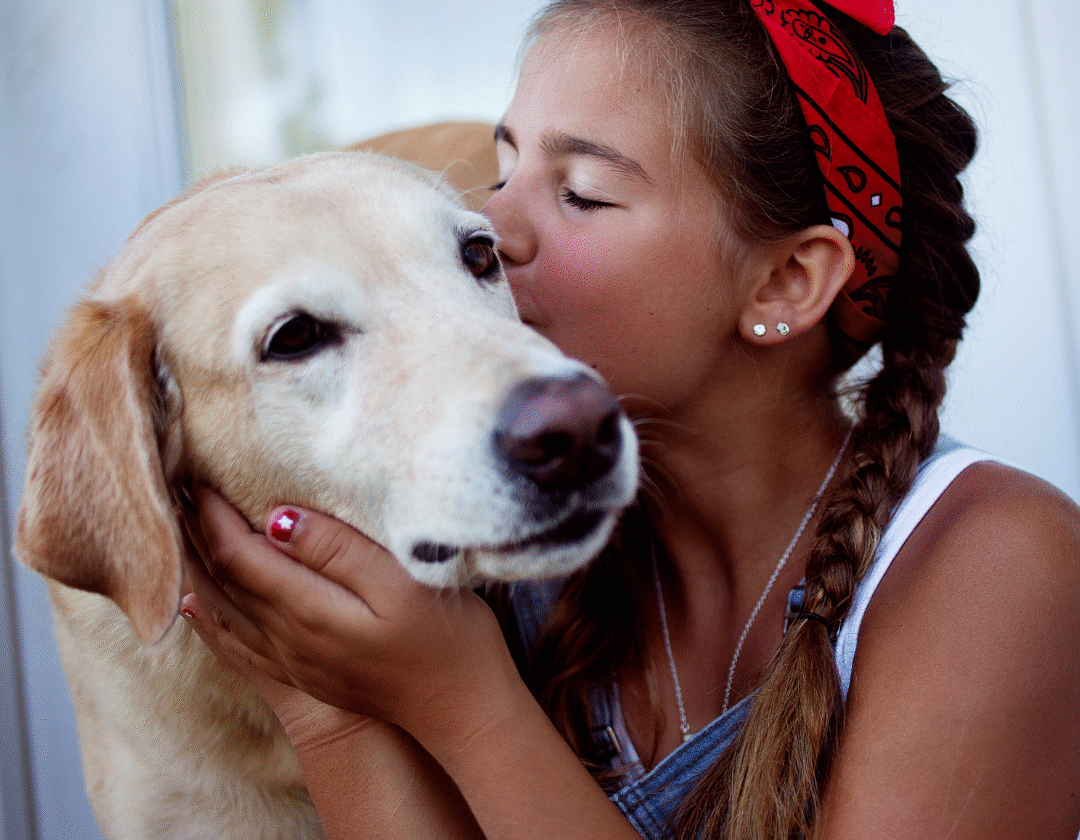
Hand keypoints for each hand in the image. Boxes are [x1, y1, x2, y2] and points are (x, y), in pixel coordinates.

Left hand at [181, 486, 519, 752]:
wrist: (463, 713)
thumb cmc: (447, 640)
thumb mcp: (403, 585)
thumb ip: (339, 550)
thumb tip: (278, 518)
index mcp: (309, 611)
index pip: (242, 555)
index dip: (216, 515)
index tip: (200, 476)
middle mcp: (289, 640)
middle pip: (225, 582)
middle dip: (199, 535)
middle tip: (177, 490)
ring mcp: (296, 663)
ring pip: (226, 612)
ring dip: (199, 570)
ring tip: (178, 534)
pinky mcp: (307, 676)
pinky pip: (239, 645)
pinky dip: (211, 621)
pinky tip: (198, 609)